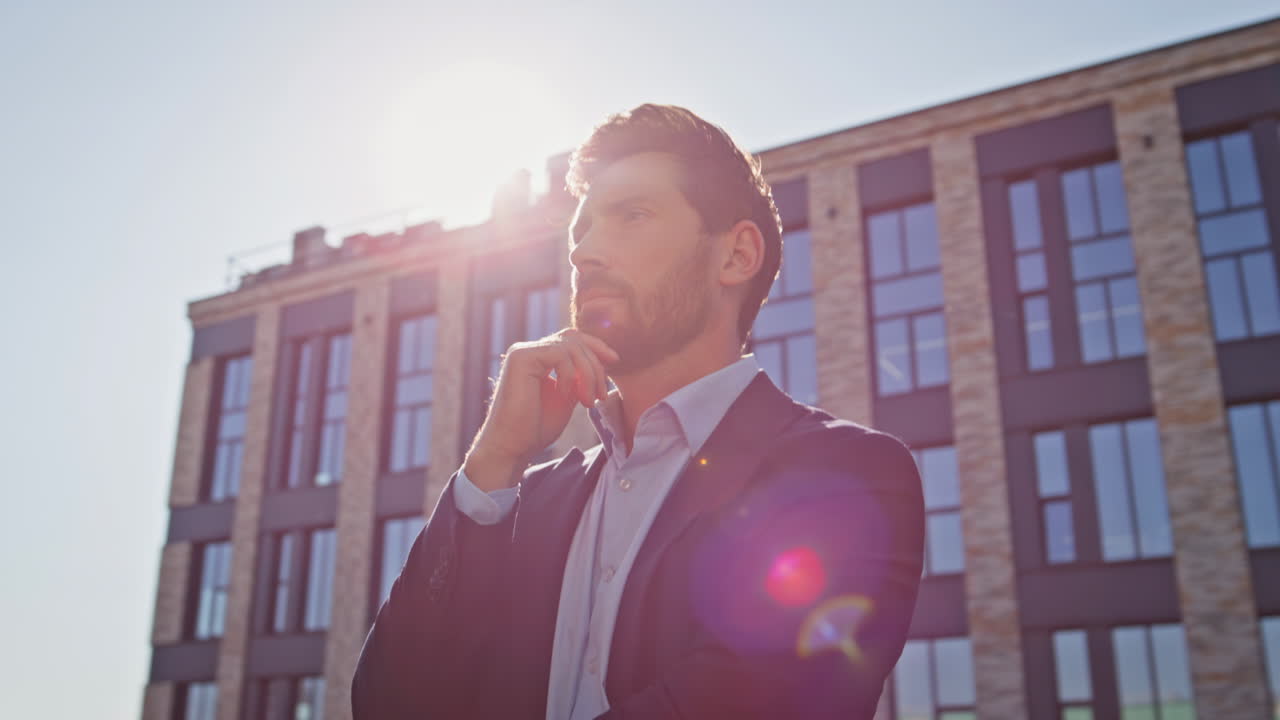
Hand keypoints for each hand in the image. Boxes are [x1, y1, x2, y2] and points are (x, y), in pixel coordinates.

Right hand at [464, 328, 618, 490]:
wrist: (513, 447)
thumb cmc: (536, 428)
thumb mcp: (567, 397)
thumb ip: (578, 378)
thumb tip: (599, 363)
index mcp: (538, 359)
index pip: (572, 340)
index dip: (596, 347)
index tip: (615, 362)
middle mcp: (529, 351)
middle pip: (574, 338)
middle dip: (595, 363)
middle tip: (601, 394)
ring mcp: (523, 352)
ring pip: (570, 346)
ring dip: (587, 374)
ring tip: (588, 402)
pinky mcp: (521, 358)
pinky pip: (559, 353)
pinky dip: (570, 375)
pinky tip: (567, 395)